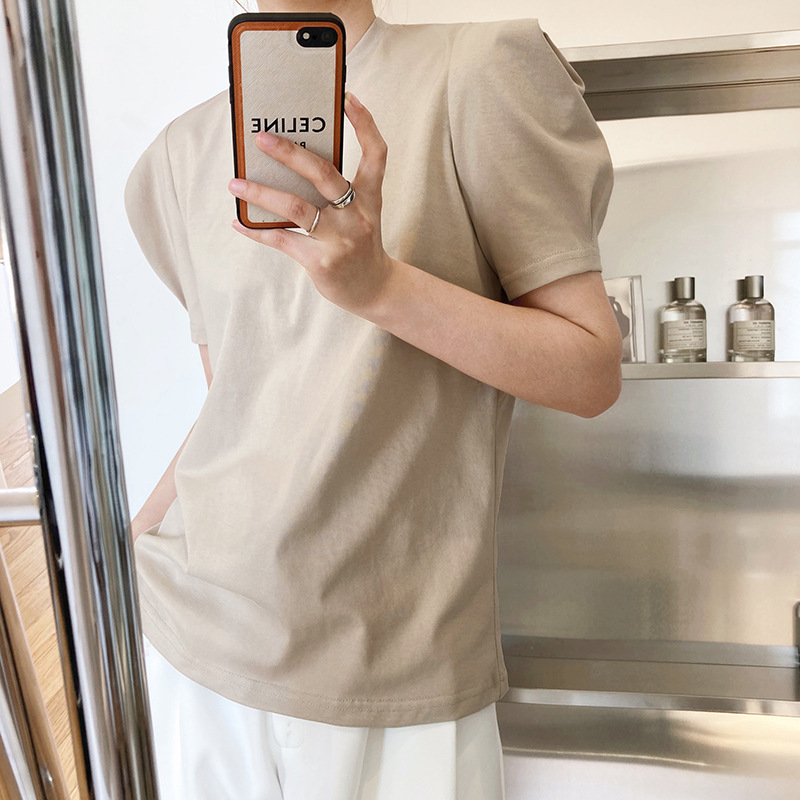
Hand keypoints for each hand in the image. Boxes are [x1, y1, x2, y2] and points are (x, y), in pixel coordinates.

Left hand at [228, 93, 393, 317]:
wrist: (374, 289)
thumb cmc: (361, 245)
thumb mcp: (362, 214)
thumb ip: (338, 191)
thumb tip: (291, 166)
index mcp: (370, 197)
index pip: (375, 154)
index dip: (365, 124)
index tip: (348, 98)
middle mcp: (356, 215)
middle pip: (323, 174)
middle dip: (289, 153)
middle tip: (261, 138)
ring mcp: (340, 239)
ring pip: (296, 208)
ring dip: (261, 192)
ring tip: (235, 183)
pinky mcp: (321, 262)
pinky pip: (282, 240)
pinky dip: (257, 231)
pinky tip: (239, 222)